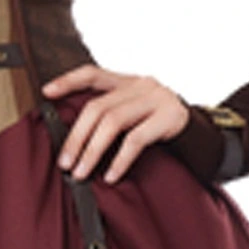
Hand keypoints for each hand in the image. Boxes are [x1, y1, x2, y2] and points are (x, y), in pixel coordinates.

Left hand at [41, 64, 190, 185]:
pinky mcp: (169, 118)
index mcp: (127, 81)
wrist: (202, 132)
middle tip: (65, 162)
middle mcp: (140, 84)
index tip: (46, 93)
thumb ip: (111, 115)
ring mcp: (156, 98)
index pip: (92, 73)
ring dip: (92, 151)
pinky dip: (120, 160)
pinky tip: (111, 175)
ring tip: (81, 172)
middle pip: (98, 107)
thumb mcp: (135, 112)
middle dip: (76, 137)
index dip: (68, 81)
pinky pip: (136, 140)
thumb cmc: (159, 125)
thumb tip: (74, 143)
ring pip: (113, 122)